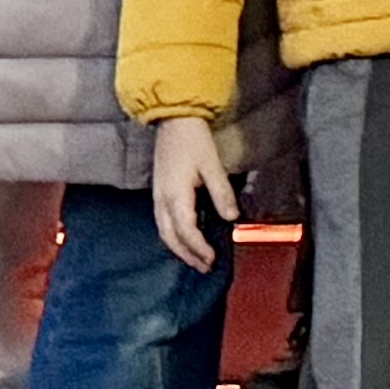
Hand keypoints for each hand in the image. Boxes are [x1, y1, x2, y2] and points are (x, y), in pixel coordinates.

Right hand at [148, 117, 237, 274]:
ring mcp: (157, 197)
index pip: (186, 231)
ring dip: (179, 248)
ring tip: (196, 259)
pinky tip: (186, 238)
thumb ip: (221, 193)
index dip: (199, 248)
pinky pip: (162, 223)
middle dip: (187, 255)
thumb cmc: (194, 141)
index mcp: (175, 195)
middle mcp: (162, 201)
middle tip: (205, 267)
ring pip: (164, 232)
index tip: (212, 260)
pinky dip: (174, 236)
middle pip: (171, 237)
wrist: (173, 121)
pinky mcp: (159, 193)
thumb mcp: (212, 165)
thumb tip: (232, 218)